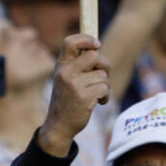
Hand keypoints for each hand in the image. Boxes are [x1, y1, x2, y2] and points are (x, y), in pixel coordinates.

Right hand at [37, 34, 110, 156]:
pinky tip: (99, 102)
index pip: (70, 42)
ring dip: (105, 85)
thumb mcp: (65, 78)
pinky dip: (106, 96)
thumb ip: (77, 64)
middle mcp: (65, 72)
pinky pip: (105, 88)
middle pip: (95, 56)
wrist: (59, 125)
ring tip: (97, 94)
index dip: (86, 39)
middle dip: (104, 66)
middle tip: (102, 77)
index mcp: (61, 65)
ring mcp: (74, 85)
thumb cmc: (67, 99)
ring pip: (103, 75)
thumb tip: (97, 48)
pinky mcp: (83, 97)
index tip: (96, 45)